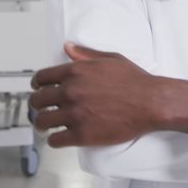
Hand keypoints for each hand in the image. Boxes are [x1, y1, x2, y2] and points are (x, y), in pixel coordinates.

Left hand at [29, 43, 187, 146]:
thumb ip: (85, 54)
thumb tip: (68, 47)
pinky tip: (57, 138)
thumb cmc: (134, 80)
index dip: (37, 85)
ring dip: (42, 123)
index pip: (42, 78)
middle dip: (37, 105)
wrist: (150, 102)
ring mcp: (75, 114)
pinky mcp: (82, 135)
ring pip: (42, 121)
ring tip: (46, 125)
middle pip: (38, 100)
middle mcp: (70, 92)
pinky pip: (55, 139)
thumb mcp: (109, 59)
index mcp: (75, 72)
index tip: (38, 89)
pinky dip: (53, 140)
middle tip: (41, 109)